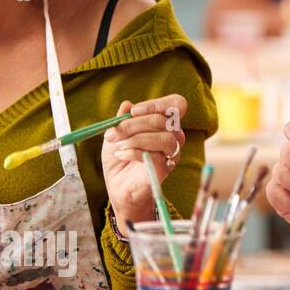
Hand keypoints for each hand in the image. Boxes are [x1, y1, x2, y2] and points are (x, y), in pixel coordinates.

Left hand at [101, 95, 187, 229]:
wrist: (118, 186)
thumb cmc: (120, 158)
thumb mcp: (116, 135)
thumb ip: (122, 120)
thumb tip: (127, 104)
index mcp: (165, 124)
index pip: (176, 105)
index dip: (159, 104)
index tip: (133, 111)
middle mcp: (174, 137)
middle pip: (164, 121)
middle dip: (134, 125)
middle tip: (112, 133)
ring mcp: (172, 154)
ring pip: (165, 139)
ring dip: (137, 140)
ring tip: (118, 146)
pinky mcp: (165, 170)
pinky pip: (156, 157)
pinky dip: (134, 153)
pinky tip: (121, 155)